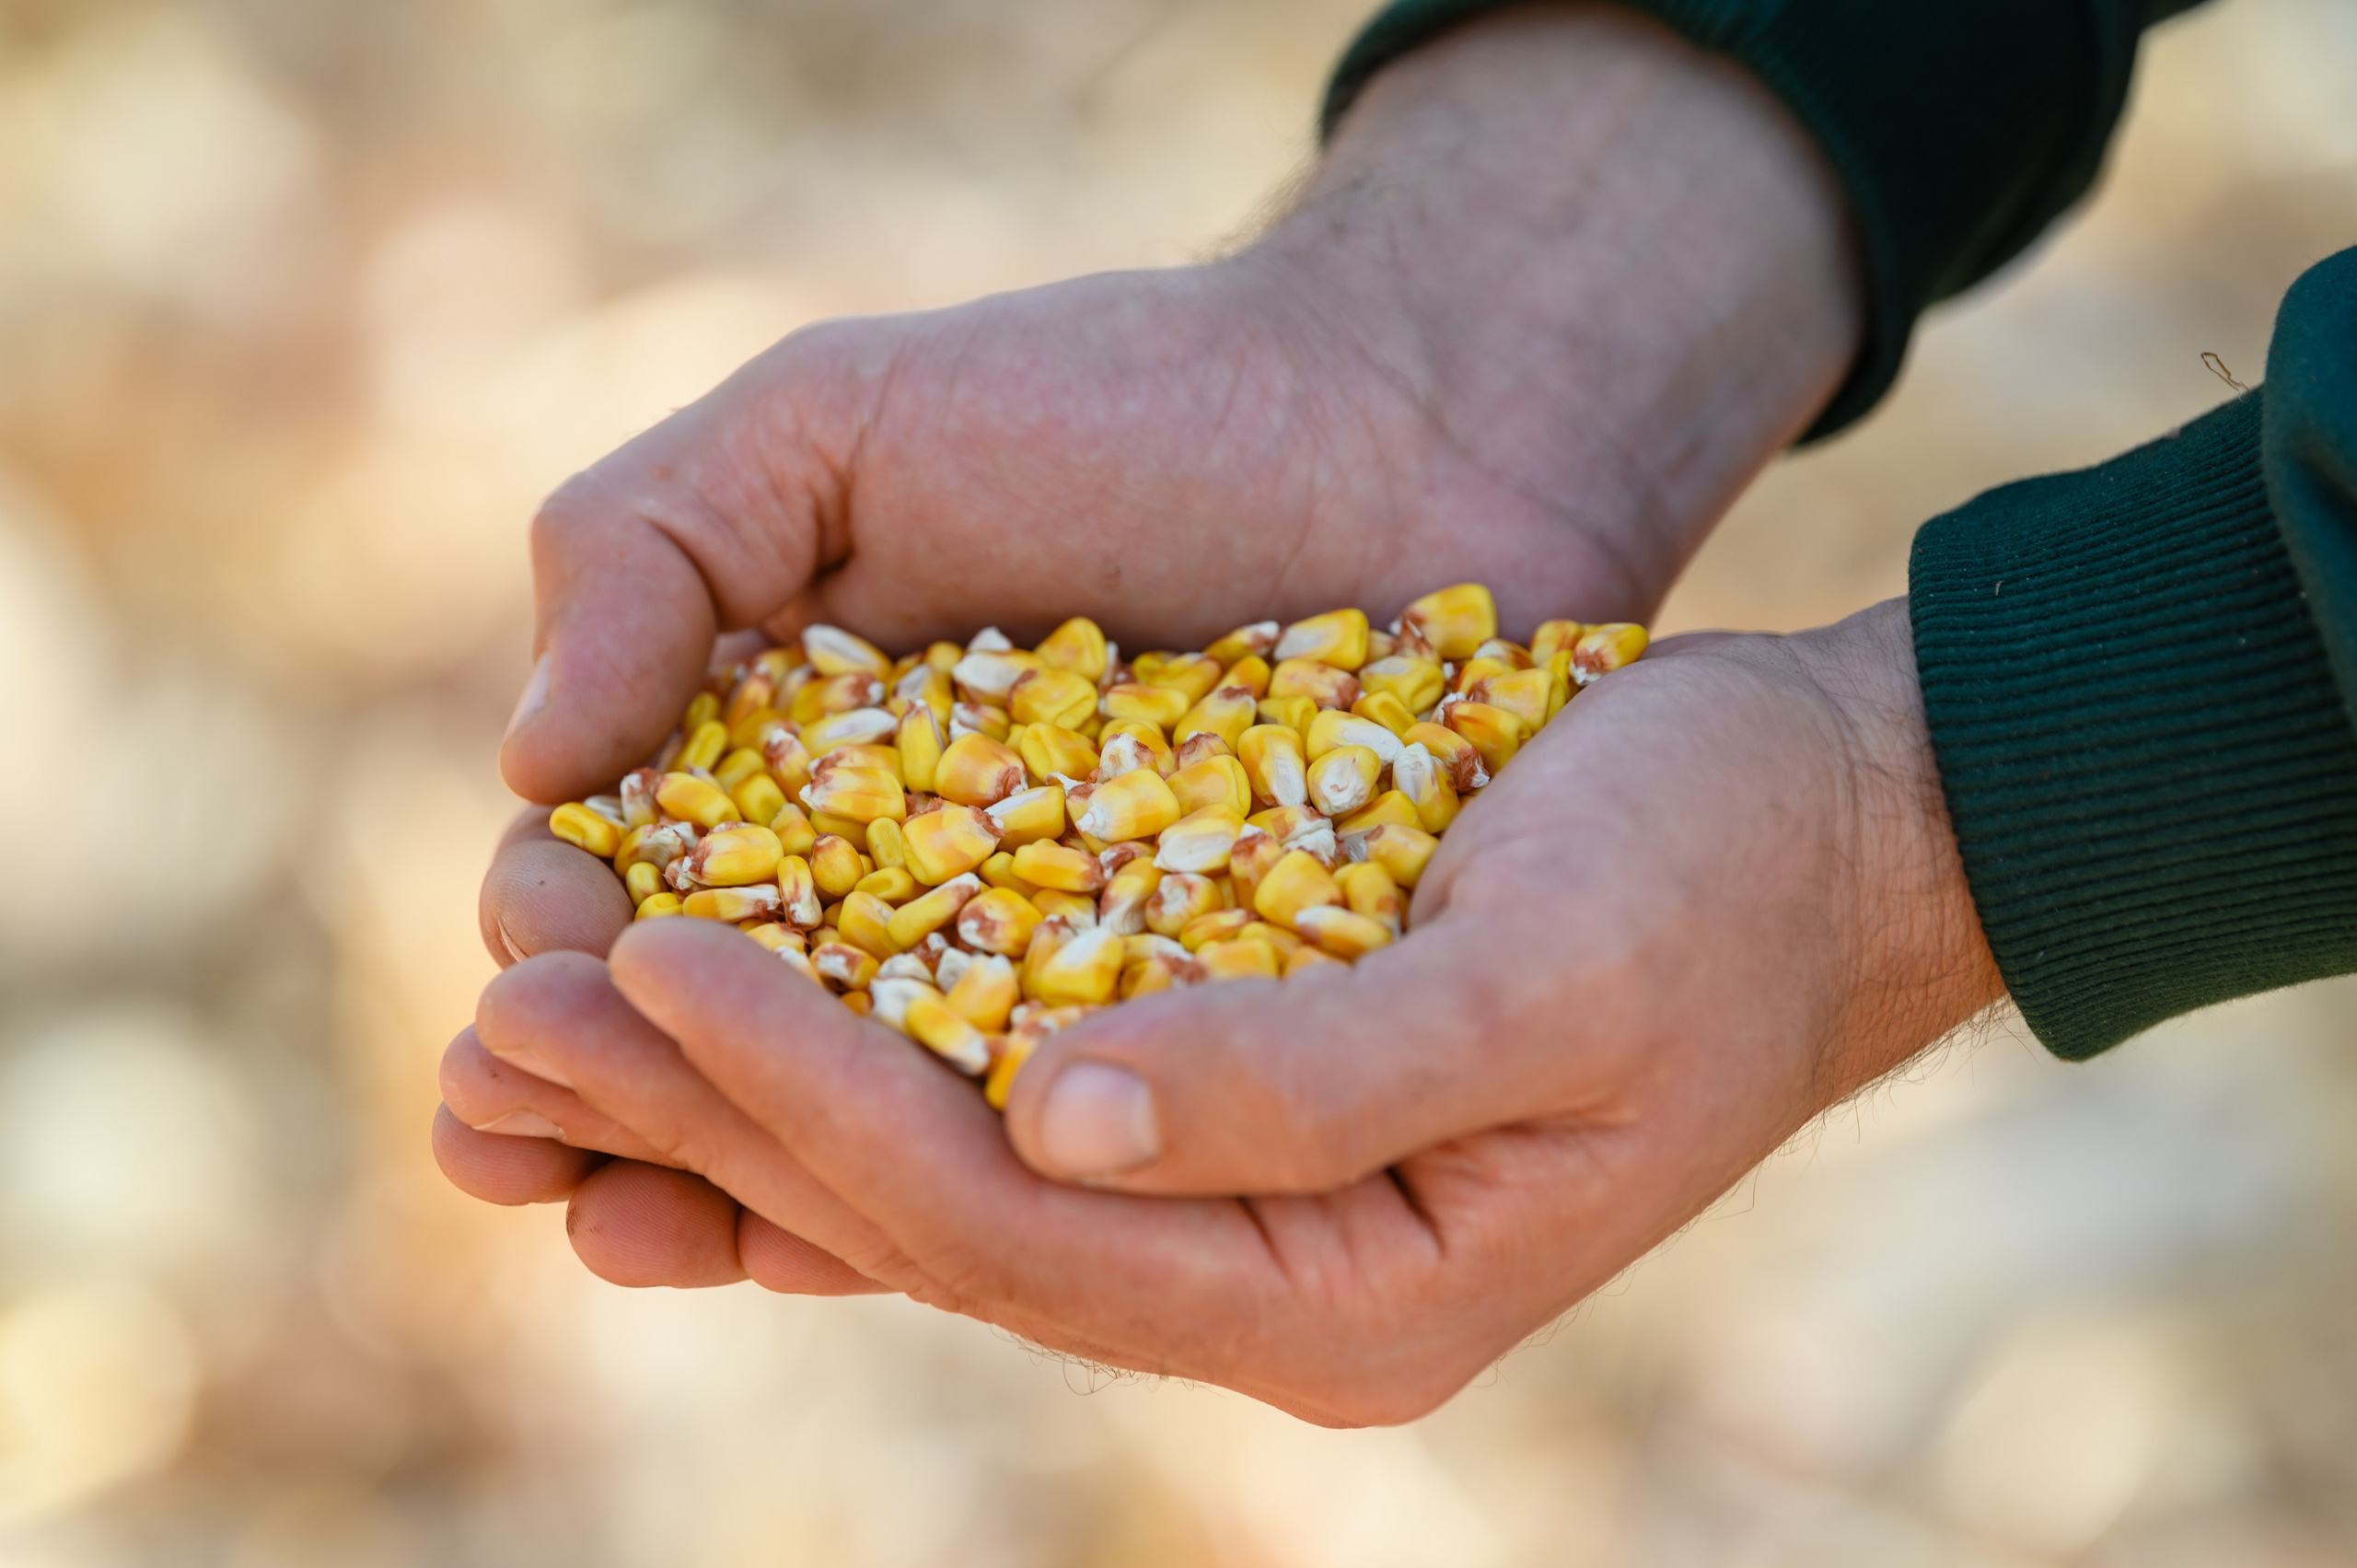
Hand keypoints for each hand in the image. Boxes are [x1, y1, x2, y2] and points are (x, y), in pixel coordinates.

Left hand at [439, 599, 2002, 1423]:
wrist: (1820, 831)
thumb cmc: (1712, 880)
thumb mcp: (1552, 971)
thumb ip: (1310, 1074)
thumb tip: (1053, 1111)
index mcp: (1350, 1299)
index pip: (1017, 1223)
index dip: (819, 1100)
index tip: (653, 959)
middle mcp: (1272, 1290)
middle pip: (940, 1219)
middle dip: (728, 1114)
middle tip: (518, 1002)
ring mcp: (1248, 1214)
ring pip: (943, 1165)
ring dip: (754, 1081)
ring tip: (565, 988)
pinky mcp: (1230, 1113)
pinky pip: (999, 1101)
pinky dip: (860, 1034)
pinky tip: (734, 968)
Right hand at [446, 2, 1862, 1218]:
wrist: (1402, 430)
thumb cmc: (1114, 402)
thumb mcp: (837, 424)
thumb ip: (651, 543)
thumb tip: (529, 761)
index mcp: (767, 750)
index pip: (612, 885)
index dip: (545, 960)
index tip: (509, 1012)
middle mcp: (876, 878)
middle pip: (708, 1030)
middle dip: (602, 1102)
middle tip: (523, 1155)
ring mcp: (1015, 964)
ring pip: (849, 1112)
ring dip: (733, 1181)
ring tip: (651, 1228)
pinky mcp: (1160, 1023)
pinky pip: (1031, 1136)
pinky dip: (939, 1194)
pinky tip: (844, 1247)